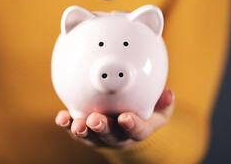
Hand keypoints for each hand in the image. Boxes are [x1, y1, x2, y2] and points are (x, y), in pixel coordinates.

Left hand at [55, 88, 174, 149]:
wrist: (128, 123)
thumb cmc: (144, 112)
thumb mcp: (159, 108)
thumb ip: (163, 102)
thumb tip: (169, 93)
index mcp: (139, 129)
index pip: (138, 131)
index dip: (132, 126)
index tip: (125, 117)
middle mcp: (119, 135)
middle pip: (111, 135)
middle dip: (102, 128)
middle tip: (95, 120)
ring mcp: (100, 135)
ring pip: (90, 136)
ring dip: (81, 129)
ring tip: (74, 122)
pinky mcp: (86, 131)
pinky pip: (75, 129)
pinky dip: (67, 124)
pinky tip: (61, 118)